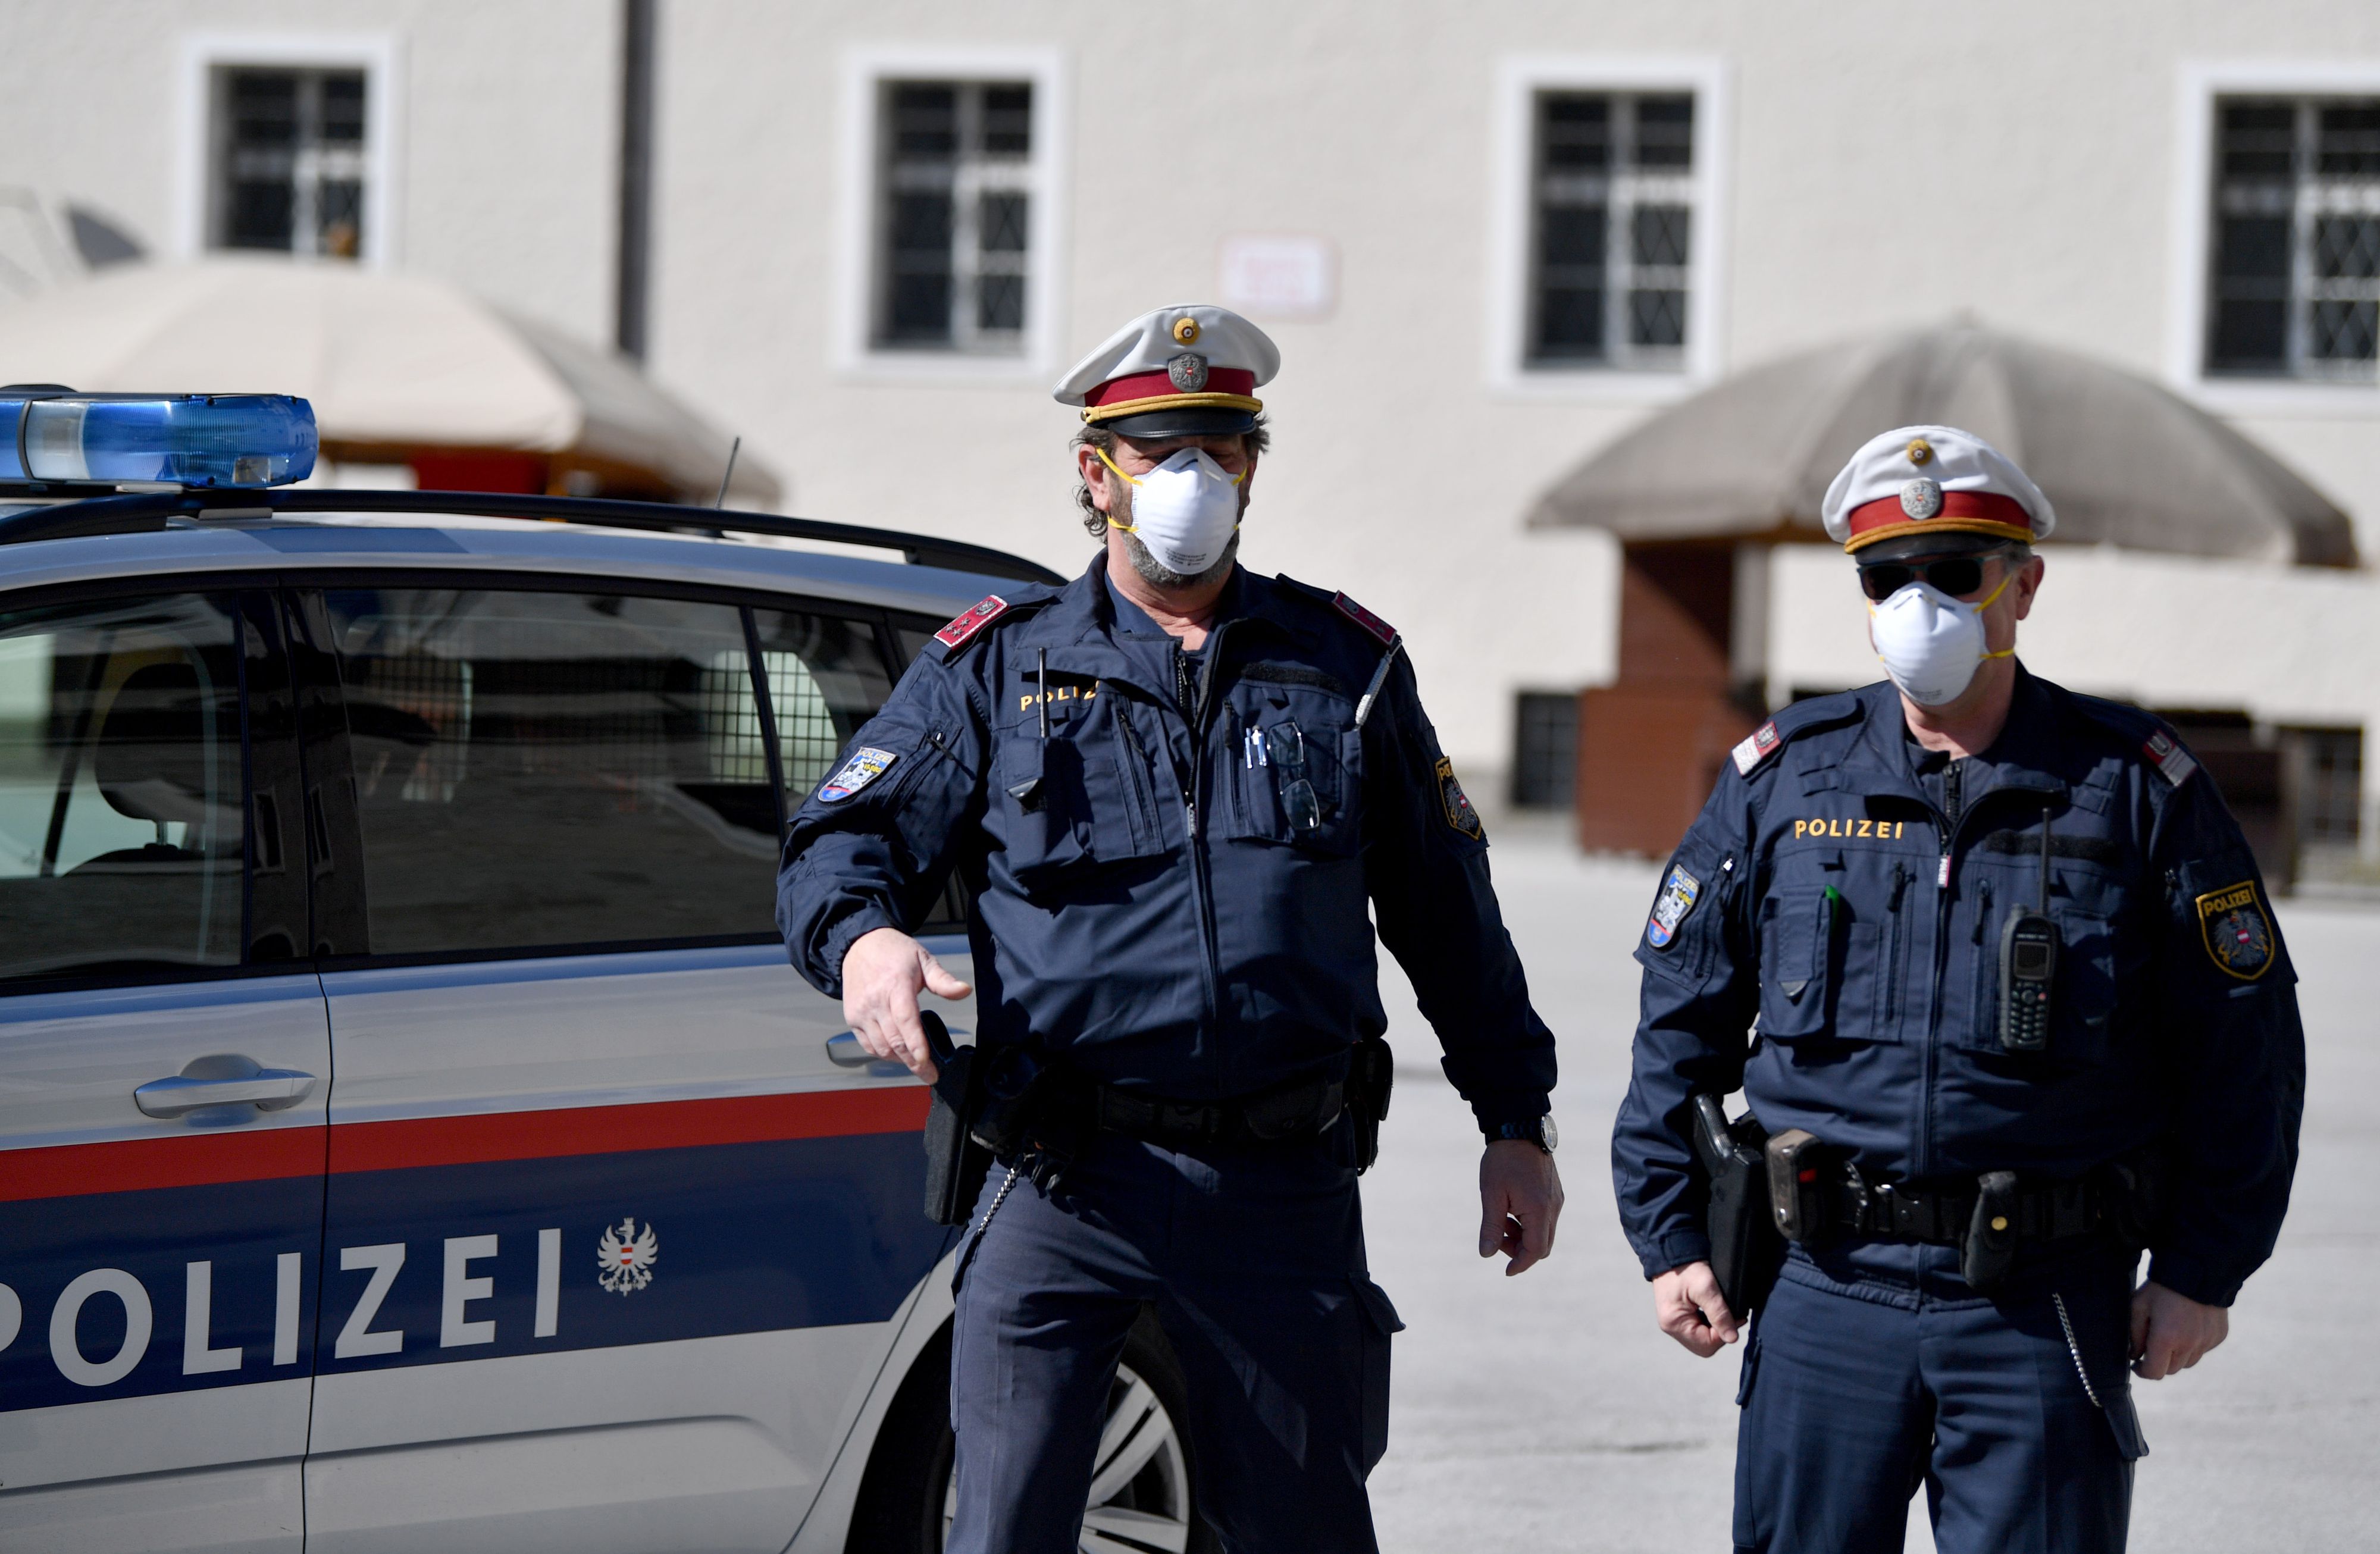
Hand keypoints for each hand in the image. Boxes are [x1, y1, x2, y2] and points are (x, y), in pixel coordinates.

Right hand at [840, 926, 972, 1083]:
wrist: (859, 945)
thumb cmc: (895, 952)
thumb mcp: (923, 959)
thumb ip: (943, 980)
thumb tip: (964, 990)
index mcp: (896, 985)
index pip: (906, 1021)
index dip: (917, 1045)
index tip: (927, 1063)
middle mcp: (875, 1001)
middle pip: (894, 1041)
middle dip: (913, 1063)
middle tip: (929, 1074)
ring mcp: (861, 1011)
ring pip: (881, 1047)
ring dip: (899, 1059)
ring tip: (916, 1062)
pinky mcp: (852, 1018)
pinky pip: (868, 1045)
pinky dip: (883, 1054)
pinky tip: (897, 1053)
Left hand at [1477, 1140, 1562, 1275]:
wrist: (1519, 1127)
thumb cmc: (1502, 1160)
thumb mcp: (1491, 1194)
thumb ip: (1491, 1226)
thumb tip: (1486, 1254)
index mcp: (1539, 1210)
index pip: (1536, 1250)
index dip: (1520, 1263)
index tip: (1506, 1271)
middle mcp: (1553, 1207)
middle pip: (1543, 1245)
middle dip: (1520, 1250)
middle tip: (1497, 1240)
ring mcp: (1556, 1199)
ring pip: (1544, 1232)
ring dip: (1523, 1236)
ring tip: (1501, 1222)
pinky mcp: (1554, 1192)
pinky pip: (1545, 1218)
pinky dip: (1529, 1223)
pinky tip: (1511, 1210)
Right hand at [1652, 1261, 1738, 1356]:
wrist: (1670, 1249)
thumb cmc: (1686, 1266)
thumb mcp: (1706, 1287)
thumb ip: (1719, 1314)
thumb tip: (1732, 1338)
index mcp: (1674, 1323)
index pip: (1707, 1344)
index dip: (1725, 1333)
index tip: (1737, 1316)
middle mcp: (1670, 1327)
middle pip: (1703, 1345)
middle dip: (1720, 1333)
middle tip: (1732, 1314)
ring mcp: (1672, 1322)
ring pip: (1701, 1339)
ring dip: (1715, 1328)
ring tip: (1723, 1310)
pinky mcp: (1676, 1315)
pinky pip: (1696, 1329)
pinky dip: (1708, 1323)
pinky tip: (1713, 1310)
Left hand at [2129, 1280, 2227, 1379]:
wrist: (2199, 1269)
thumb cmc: (2162, 1287)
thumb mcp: (2139, 1305)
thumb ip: (2135, 1334)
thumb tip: (2135, 1355)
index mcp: (2166, 1338)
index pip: (2155, 1372)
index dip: (2143, 1371)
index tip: (2137, 1363)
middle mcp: (2190, 1345)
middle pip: (2172, 1370)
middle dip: (2159, 1362)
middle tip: (2151, 1346)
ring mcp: (2207, 1342)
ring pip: (2188, 1362)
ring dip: (2177, 1356)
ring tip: (2170, 1334)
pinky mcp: (2219, 1336)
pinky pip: (2203, 1350)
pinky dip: (2193, 1346)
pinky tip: (2187, 1327)